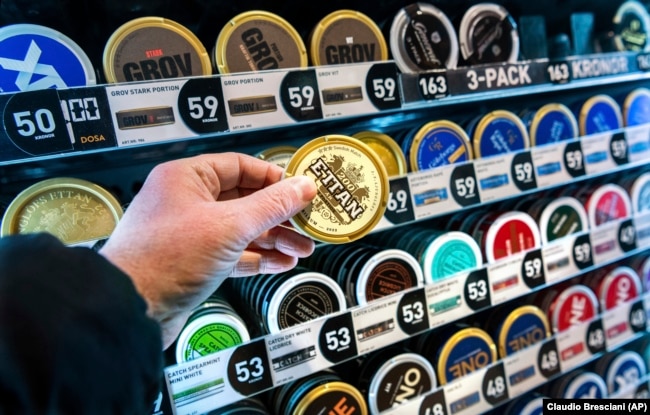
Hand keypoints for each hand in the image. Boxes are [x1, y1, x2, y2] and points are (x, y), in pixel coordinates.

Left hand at [99, 153, 316, 348]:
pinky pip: (232, 252)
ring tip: (302, 248)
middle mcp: (187, 201)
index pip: (239, 166)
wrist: (131, 310)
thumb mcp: (229, 226)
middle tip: (307, 224)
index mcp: (187, 179)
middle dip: (279, 215)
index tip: (300, 190)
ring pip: (241, 229)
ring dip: (272, 239)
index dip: (273, 177)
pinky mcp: (193, 262)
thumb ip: (270, 206)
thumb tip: (302, 188)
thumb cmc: (164, 259)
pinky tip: (280, 263)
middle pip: (244, 200)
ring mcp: (190, 233)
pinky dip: (256, 257)